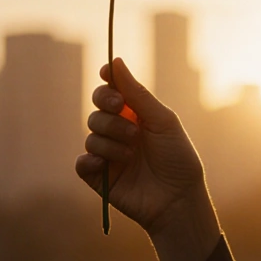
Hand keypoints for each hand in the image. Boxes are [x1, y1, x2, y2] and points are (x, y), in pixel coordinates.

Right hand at [76, 57, 210, 235]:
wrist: (178, 199)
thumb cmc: (177, 158)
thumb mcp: (162, 121)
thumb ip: (137, 93)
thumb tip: (116, 61)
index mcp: (136, 116)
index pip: (112, 92)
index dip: (107, 81)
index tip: (107, 73)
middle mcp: (120, 132)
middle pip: (97, 109)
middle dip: (108, 108)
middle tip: (123, 112)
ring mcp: (109, 154)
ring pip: (91, 134)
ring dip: (111, 140)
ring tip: (132, 153)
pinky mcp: (99, 177)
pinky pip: (82, 162)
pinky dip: (92, 160)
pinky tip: (106, 164)